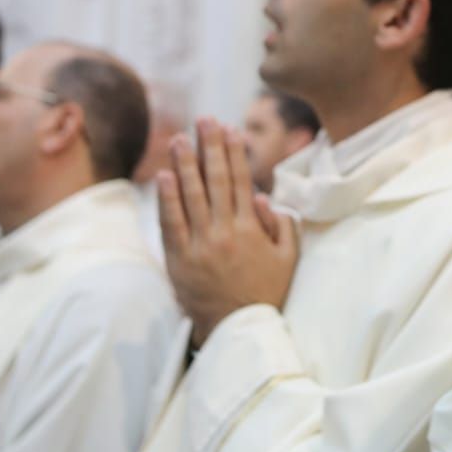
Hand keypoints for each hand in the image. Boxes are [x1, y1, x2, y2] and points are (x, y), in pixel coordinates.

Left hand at [160, 119, 298, 347]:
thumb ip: (280, 225)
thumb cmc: (266, 295)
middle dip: (209, 146)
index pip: (240, 180)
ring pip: (191, 195)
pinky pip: (171, 223)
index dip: (233, 152)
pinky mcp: (180, 260)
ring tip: (179, 139)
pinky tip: (164, 175)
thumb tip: (259, 196)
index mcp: (251, 229)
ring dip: (185, 163)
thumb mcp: (287, 259)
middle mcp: (225, 232)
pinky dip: (167, 198)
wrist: (239, 332)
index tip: (229, 130)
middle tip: (203, 120)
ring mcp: (200, 245)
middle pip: (214, 180)